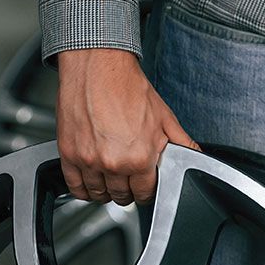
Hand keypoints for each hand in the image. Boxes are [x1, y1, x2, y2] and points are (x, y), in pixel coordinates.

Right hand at [55, 48, 198, 204]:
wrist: (98, 67)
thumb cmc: (127, 87)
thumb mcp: (164, 116)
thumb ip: (181, 142)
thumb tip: (195, 156)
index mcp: (140, 158)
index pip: (145, 194)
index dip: (146, 191)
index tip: (143, 186)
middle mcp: (114, 163)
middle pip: (121, 196)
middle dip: (126, 191)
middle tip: (127, 181)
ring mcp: (89, 161)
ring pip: (97, 194)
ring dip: (104, 191)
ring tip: (109, 180)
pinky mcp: (69, 154)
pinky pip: (75, 186)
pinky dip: (82, 189)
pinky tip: (89, 182)